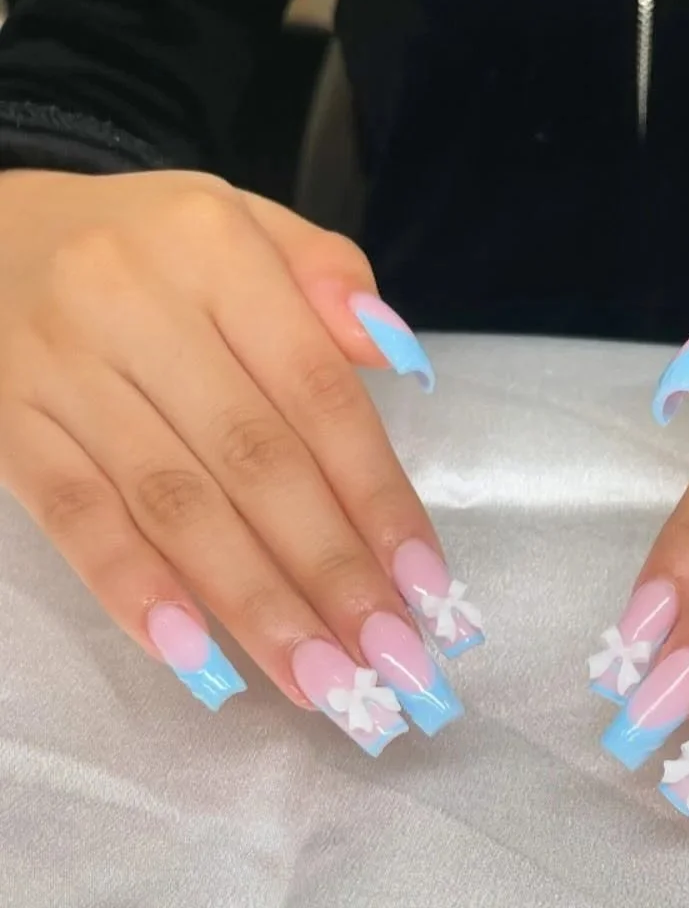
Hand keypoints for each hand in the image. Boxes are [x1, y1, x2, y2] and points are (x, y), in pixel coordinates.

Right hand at [0, 170, 481, 750]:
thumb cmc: (151, 246)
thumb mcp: (246, 224)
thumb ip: (329, 276)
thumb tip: (400, 358)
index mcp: (217, 250)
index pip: (318, 394)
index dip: (377, 496)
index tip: (427, 583)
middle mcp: (135, 305)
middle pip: (253, 461)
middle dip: (330, 572)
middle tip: (389, 661)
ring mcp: (59, 369)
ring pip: (173, 505)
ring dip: (253, 605)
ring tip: (318, 682)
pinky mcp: (4, 423)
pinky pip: (74, 516)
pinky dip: (134, 589)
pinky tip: (195, 660)